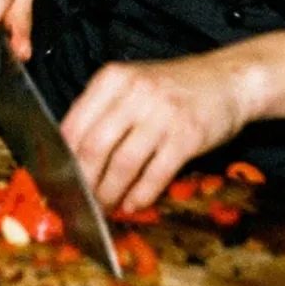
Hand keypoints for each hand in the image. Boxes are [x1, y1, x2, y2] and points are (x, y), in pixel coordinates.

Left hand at [60, 55, 261, 212]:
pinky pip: (155, 174)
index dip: (62, 158)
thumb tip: (70, 153)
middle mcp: (134, 92)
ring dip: (110, 193)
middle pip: (94, 146)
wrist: (226, 80)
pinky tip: (133, 203)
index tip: (59, 180)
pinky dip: (140, 195)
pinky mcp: (187, 135)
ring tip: (106, 207)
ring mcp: (162, 113)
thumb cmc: (172, 87)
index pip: (74, 123)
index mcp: (112, 78)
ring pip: (123, 164)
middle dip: (84, 181)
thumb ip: (102, 110)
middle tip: (81, 201)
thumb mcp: (131, 84)